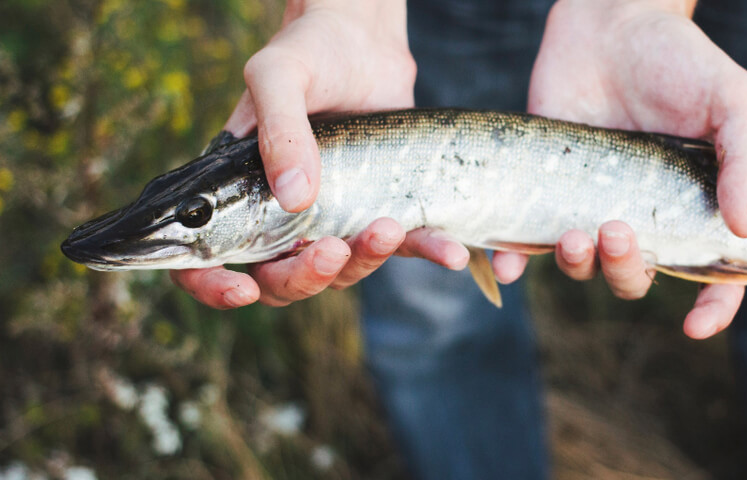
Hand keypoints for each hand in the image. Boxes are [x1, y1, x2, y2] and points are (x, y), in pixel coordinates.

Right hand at [171, 0, 468, 307]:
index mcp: (236, 192)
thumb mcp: (279, 76)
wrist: (365, 39)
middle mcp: (281, 215)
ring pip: (340, 272)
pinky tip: (451, 252)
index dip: (215, 286)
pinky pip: (402, 245)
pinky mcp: (381, 208)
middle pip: (280, 279)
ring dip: (364, 262)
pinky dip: (427, 252)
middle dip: (303, 277)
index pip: (207, 259)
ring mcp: (333, 218)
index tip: (242, 289)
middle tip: (332, 249)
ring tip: (387, 227)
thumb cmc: (308, 50)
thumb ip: (278, 131)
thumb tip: (296, 199)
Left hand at [502, 0, 746, 337]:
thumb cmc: (679, 57)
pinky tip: (508, 262)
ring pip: (583, 266)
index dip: (712, 305)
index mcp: (691, 205)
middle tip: (616, 229)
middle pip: (636, 276)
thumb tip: (744, 229)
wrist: (610, 20)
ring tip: (574, 232)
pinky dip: (515, 259)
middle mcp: (641, 214)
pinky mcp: (545, 188)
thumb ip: (743, 159)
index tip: (697, 323)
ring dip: (578, 265)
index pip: (711, 272)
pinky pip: (528, 239)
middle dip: (627, 269)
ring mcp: (590, 204)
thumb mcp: (732, 99)